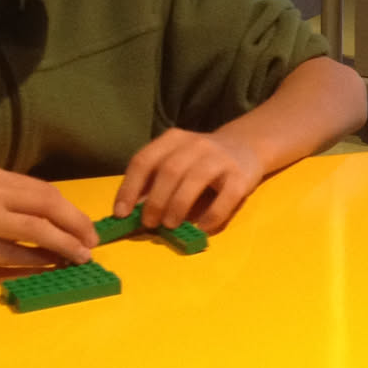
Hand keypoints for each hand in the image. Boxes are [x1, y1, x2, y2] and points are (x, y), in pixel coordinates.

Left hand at [114, 128, 264, 234]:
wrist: (246, 147)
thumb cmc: (201, 161)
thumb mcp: (176, 161)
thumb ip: (154, 181)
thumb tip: (129, 213)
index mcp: (173, 140)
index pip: (144, 160)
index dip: (129, 188)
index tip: (121, 213)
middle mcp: (196, 144)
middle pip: (169, 171)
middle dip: (155, 201)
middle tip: (149, 223)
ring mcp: (220, 158)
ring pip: (194, 180)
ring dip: (177, 206)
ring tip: (170, 226)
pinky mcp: (241, 176)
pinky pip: (226, 197)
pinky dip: (212, 215)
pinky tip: (202, 227)